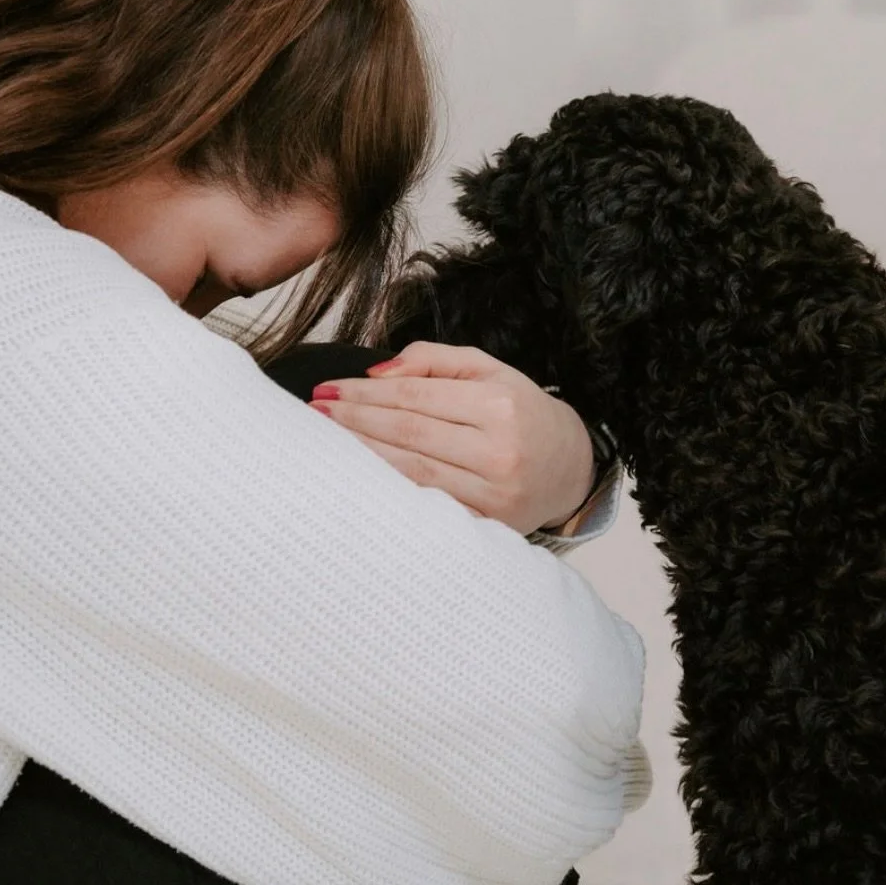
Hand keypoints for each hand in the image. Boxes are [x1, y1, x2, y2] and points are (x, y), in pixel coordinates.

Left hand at [308, 341, 596, 535]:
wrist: (570, 466)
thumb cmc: (522, 413)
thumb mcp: (489, 370)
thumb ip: (433, 360)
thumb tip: (376, 372)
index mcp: (500, 405)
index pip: (415, 397)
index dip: (366, 394)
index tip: (329, 389)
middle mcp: (499, 450)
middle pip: (408, 432)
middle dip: (355, 421)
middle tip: (315, 412)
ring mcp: (494, 492)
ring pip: (412, 470)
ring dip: (362, 455)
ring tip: (326, 441)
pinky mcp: (488, 524)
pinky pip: (428, 502)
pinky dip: (390, 488)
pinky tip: (359, 477)